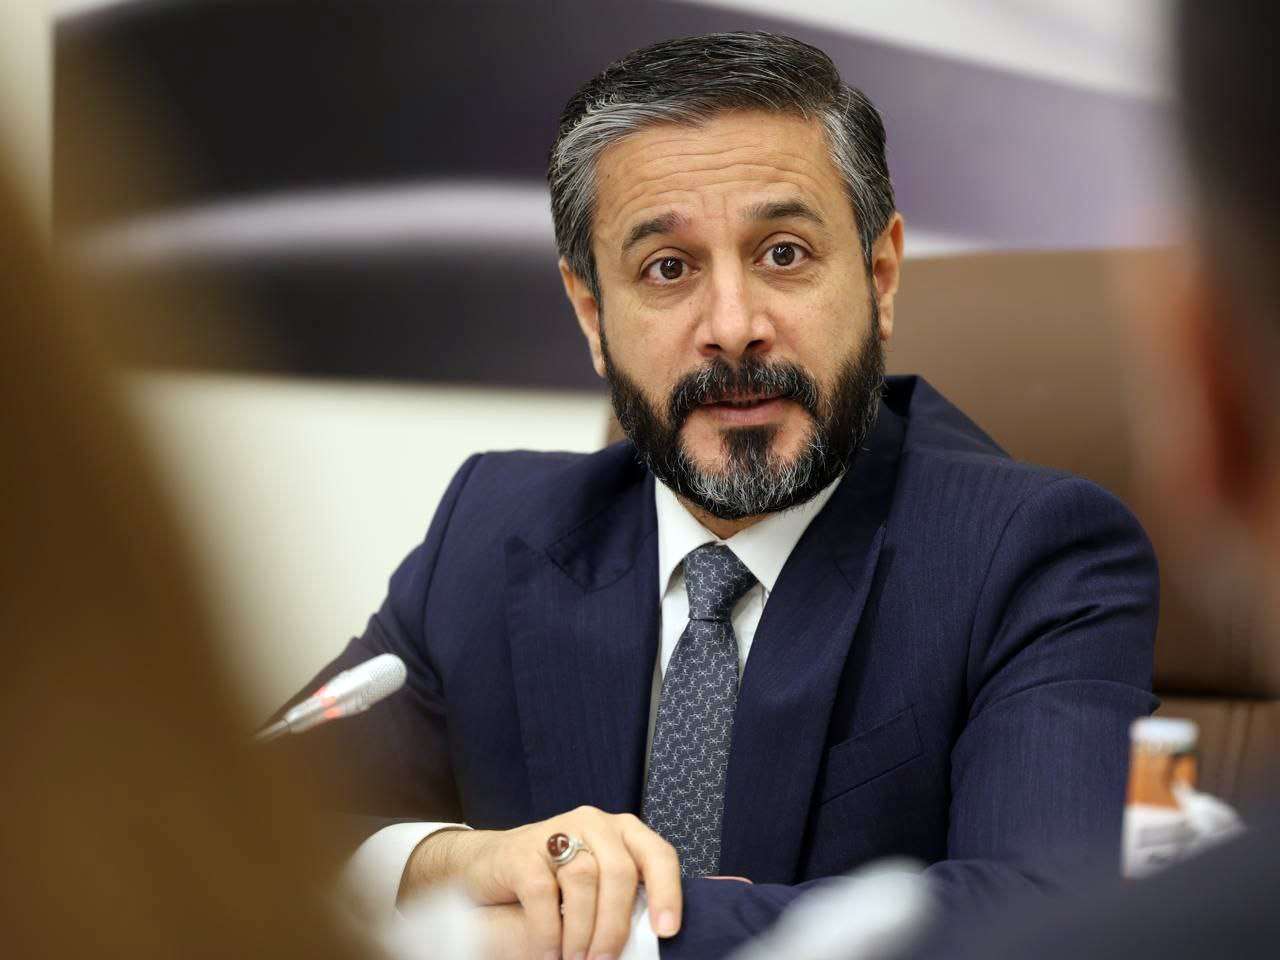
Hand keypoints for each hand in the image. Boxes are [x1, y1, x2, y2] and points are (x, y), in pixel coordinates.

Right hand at [404, 807, 681, 959]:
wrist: (489, 865)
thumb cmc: (555, 882)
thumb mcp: (596, 886)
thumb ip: (622, 901)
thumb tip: (649, 942)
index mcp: (622, 832)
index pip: (658, 855)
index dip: (667, 892)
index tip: (667, 931)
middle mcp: (594, 823)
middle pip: (619, 872)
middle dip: (615, 925)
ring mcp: (557, 832)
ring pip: (583, 880)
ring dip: (581, 931)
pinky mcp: (523, 851)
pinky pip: (543, 892)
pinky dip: (548, 931)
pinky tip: (549, 953)